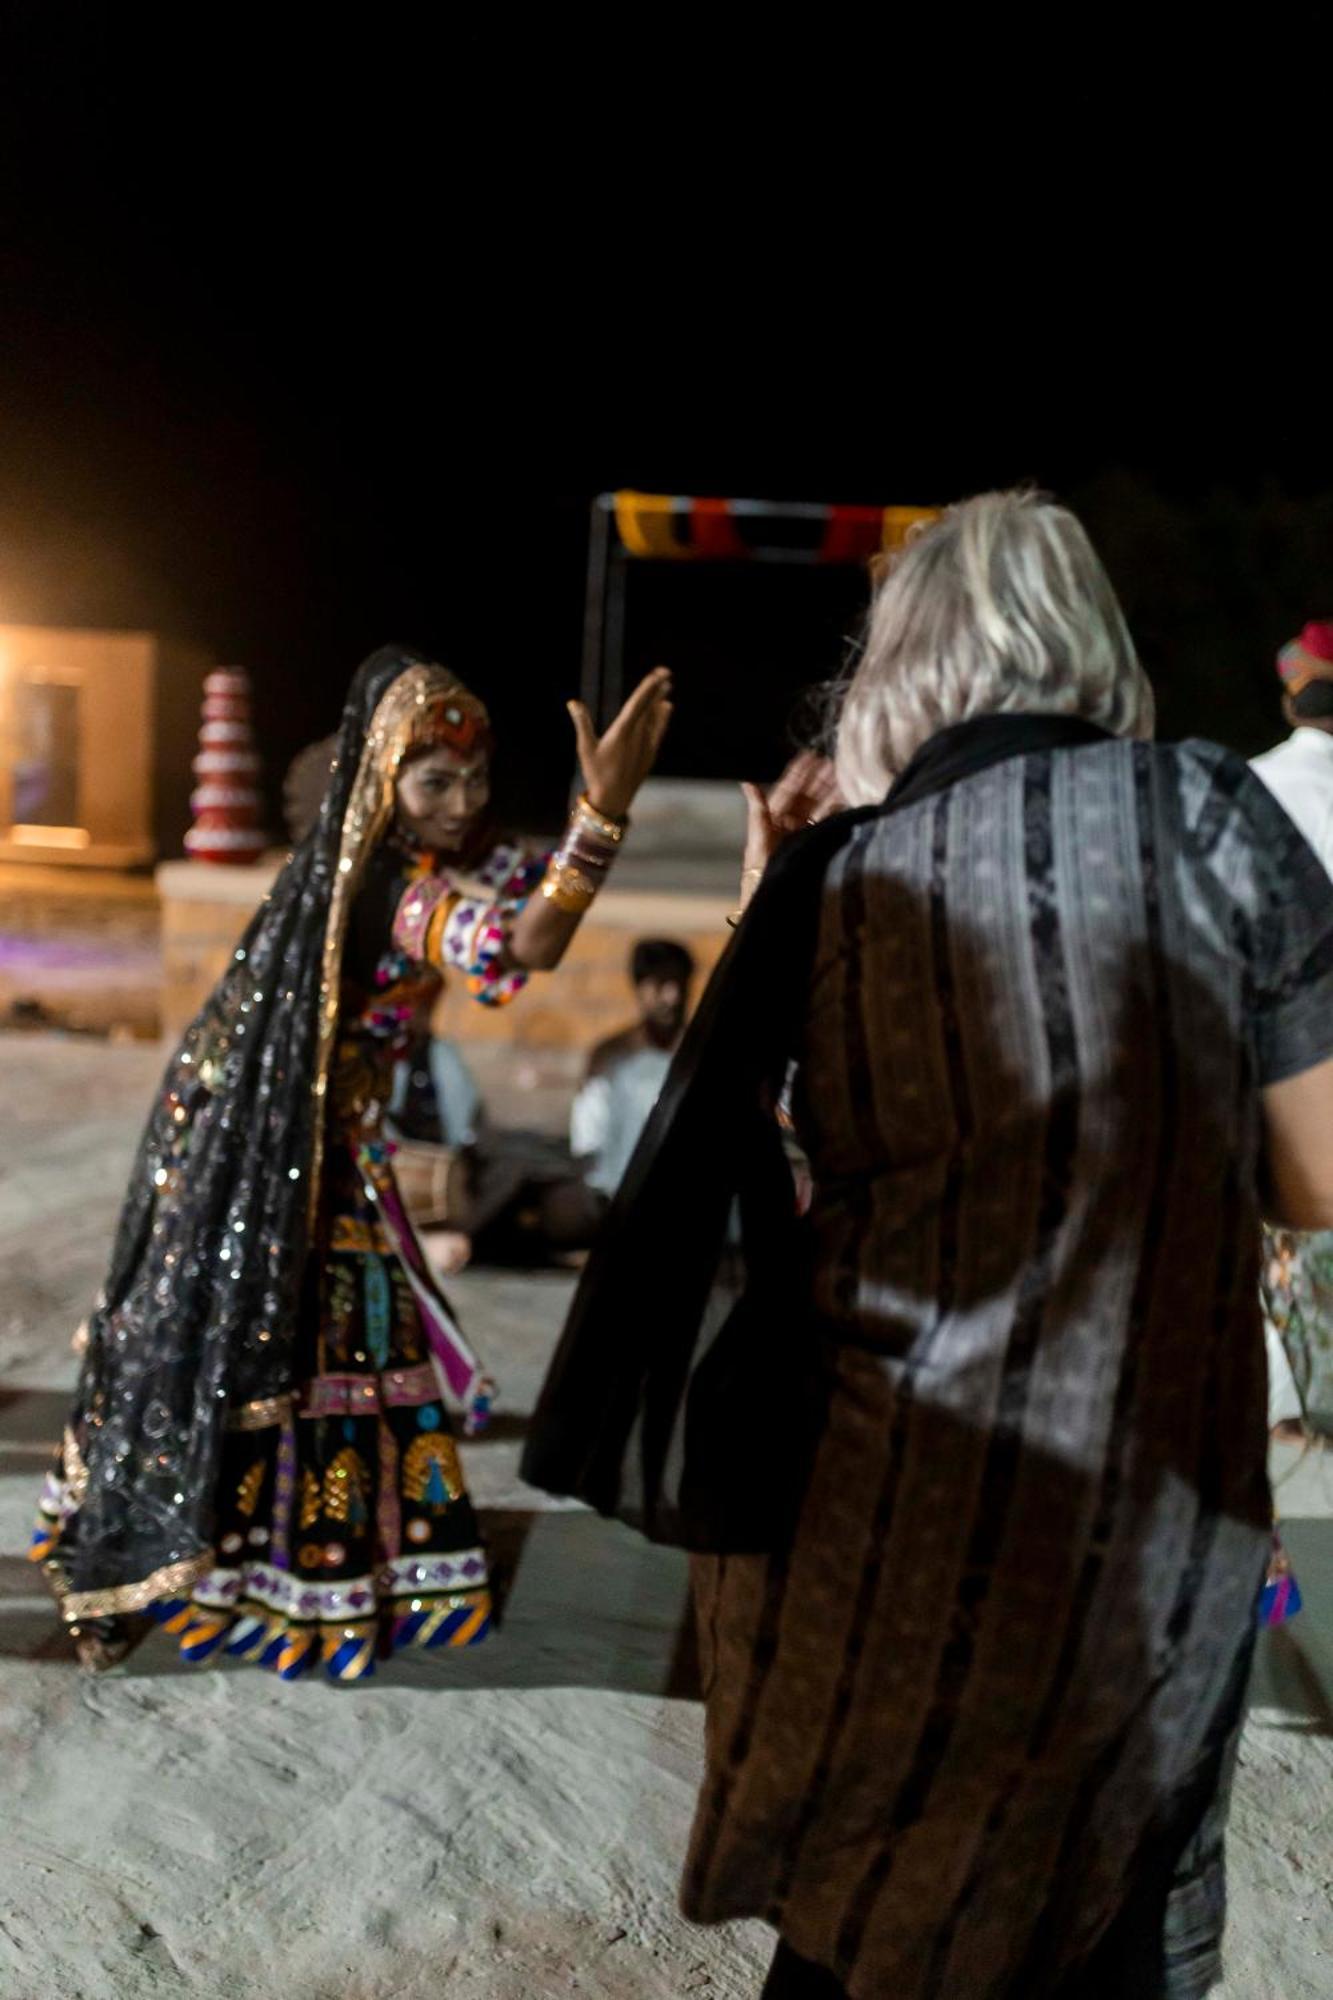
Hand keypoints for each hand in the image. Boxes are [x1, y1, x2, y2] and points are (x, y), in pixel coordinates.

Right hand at [567, 667, 673, 819]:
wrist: (614, 799)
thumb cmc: (596, 773)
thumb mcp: (585, 748)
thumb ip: (582, 723)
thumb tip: (572, 702)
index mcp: (622, 732)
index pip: (637, 704)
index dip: (648, 687)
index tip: (658, 674)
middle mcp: (638, 736)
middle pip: (649, 707)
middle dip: (657, 689)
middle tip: (666, 672)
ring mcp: (646, 745)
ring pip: (655, 718)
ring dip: (660, 701)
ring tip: (667, 686)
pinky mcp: (649, 753)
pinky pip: (658, 730)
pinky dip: (662, 718)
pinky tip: (665, 709)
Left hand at [739, 751, 841, 902]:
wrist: (772, 894)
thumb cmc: (760, 868)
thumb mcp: (758, 837)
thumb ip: (757, 810)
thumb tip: (747, 782)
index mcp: (773, 817)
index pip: (788, 789)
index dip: (799, 773)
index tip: (810, 756)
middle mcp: (789, 822)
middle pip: (806, 795)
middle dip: (819, 779)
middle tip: (833, 762)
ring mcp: (802, 832)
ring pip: (818, 806)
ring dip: (830, 790)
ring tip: (843, 775)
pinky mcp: (813, 841)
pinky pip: (825, 821)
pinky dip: (836, 809)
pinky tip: (846, 797)